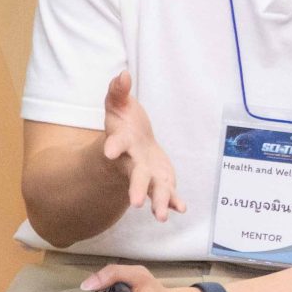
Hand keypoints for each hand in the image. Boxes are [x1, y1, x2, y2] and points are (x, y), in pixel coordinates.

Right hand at [103, 72, 183, 220]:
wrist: (129, 147)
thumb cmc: (123, 123)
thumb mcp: (118, 104)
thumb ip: (118, 91)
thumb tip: (123, 74)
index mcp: (121, 143)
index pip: (116, 144)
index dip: (112, 147)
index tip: (109, 152)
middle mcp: (131, 162)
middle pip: (134, 176)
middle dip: (136, 188)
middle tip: (135, 203)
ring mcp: (146, 174)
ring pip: (151, 190)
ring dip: (157, 202)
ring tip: (162, 217)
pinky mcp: (159, 181)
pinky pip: (167, 194)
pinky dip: (174, 201)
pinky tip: (182, 208)